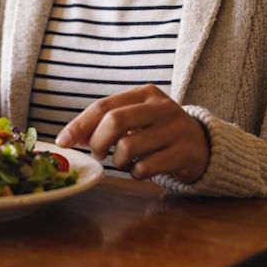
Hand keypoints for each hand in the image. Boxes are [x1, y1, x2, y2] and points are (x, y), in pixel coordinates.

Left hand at [55, 85, 209, 182]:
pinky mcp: (185, 152)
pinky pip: (146, 167)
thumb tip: (73, 137)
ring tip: (124, 162)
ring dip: (118, 161)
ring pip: (129, 146)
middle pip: (115, 121)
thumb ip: (107, 123)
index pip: (103, 106)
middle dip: (98, 142)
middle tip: (97, 154)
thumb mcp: (136, 119)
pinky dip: (136, 173)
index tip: (62, 142)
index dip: (79, 125)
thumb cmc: (158, 131)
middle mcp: (162, 107)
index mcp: (145, 93)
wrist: (203, 145)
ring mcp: (176, 129)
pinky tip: (142, 170)